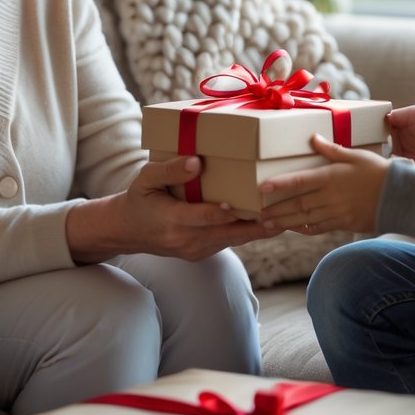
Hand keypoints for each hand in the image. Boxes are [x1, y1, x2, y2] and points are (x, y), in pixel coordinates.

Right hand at [68, 155, 282, 262]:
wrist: (128, 231)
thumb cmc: (139, 198)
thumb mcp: (144, 179)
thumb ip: (168, 170)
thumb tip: (195, 162)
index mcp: (171, 220)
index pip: (201, 218)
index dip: (220, 212)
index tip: (240, 204)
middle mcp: (186, 240)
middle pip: (227, 233)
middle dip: (256, 226)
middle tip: (283, 214)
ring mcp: (195, 250)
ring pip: (233, 240)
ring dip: (259, 231)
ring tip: (286, 218)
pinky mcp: (203, 253)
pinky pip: (229, 242)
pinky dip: (248, 233)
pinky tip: (269, 222)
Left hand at [257, 134, 388, 234]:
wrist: (400, 197)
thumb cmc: (378, 171)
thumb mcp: (355, 156)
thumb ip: (332, 150)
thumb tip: (313, 138)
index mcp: (331, 176)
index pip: (299, 180)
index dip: (279, 184)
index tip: (262, 188)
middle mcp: (330, 196)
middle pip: (298, 204)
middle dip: (276, 210)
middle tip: (258, 215)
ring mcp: (336, 212)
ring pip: (305, 219)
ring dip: (285, 222)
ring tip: (268, 224)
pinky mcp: (343, 224)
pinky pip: (319, 228)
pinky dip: (305, 229)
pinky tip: (294, 228)